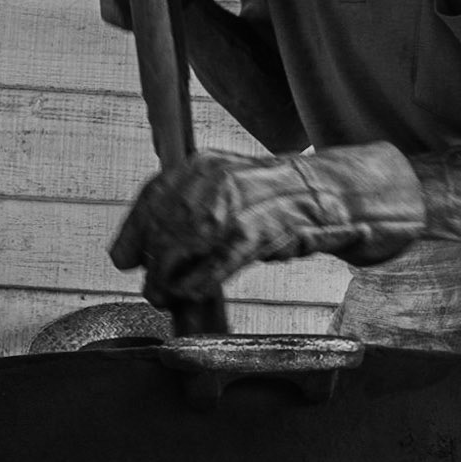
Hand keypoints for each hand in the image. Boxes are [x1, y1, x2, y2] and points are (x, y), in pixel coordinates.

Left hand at [109, 144, 425, 306]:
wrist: (336, 195)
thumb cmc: (279, 199)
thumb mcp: (229, 189)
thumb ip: (188, 211)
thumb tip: (134, 251)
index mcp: (205, 164)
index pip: (153, 197)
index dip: (133, 232)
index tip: (124, 258)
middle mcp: (216, 181)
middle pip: (164, 228)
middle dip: (152, 265)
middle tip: (153, 290)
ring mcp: (238, 207)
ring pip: (182, 248)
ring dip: (169, 280)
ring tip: (167, 297)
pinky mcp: (259, 235)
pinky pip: (216, 266)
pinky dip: (199, 284)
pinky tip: (193, 295)